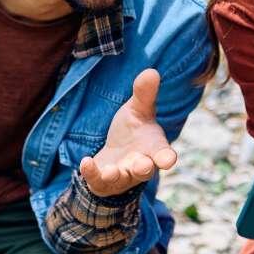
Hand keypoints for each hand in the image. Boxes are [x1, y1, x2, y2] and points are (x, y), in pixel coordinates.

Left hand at [79, 68, 178, 196]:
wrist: (115, 153)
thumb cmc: (133, 131)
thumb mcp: (137, 110)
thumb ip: (144, 94)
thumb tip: (152, 72)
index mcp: (153, 149)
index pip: (163, 154)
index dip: (166, 157)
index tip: (168, 160)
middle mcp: (140, 166)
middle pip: (144, 170)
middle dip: (143, 168)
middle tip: (142, 165)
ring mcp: (122, 177)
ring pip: (121, 179)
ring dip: (116, 175)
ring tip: (111, 171)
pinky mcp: (103, 182)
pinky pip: (98, 181)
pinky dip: (91, 174)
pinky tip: (85, 162)